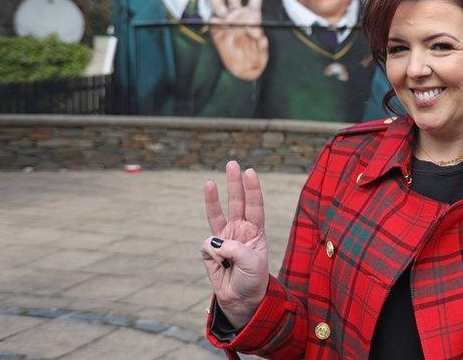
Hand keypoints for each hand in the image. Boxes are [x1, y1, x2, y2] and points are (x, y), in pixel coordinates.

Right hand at [202, 160, 269, 328]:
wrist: (241, 300)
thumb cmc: (253, 279)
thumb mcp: (251, 263)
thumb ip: (233, 248)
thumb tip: (211, 241)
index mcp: (256, 231)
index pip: (255, 206)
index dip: (252, 189)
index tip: (250, 172)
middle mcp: (240, 230)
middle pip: (237, 202)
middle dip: (234, 183)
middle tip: (233, 163)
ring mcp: (224, 239)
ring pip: (217, 214)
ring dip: (213, 198)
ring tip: (210, 181)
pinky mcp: (209, 251)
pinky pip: (207, 246)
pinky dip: (212, 254)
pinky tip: (220, 265)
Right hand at [205, 0, 268, 80]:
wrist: (245, 70)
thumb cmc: (257, 58)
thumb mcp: (263, 50)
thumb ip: (261, 40)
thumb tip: (256, 31)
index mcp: (253, 17)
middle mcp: (239, 17)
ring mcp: (227, 23)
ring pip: (219, 6)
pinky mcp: (217, 33)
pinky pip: (213, 24)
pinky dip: (212, 22)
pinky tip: (212, 21)